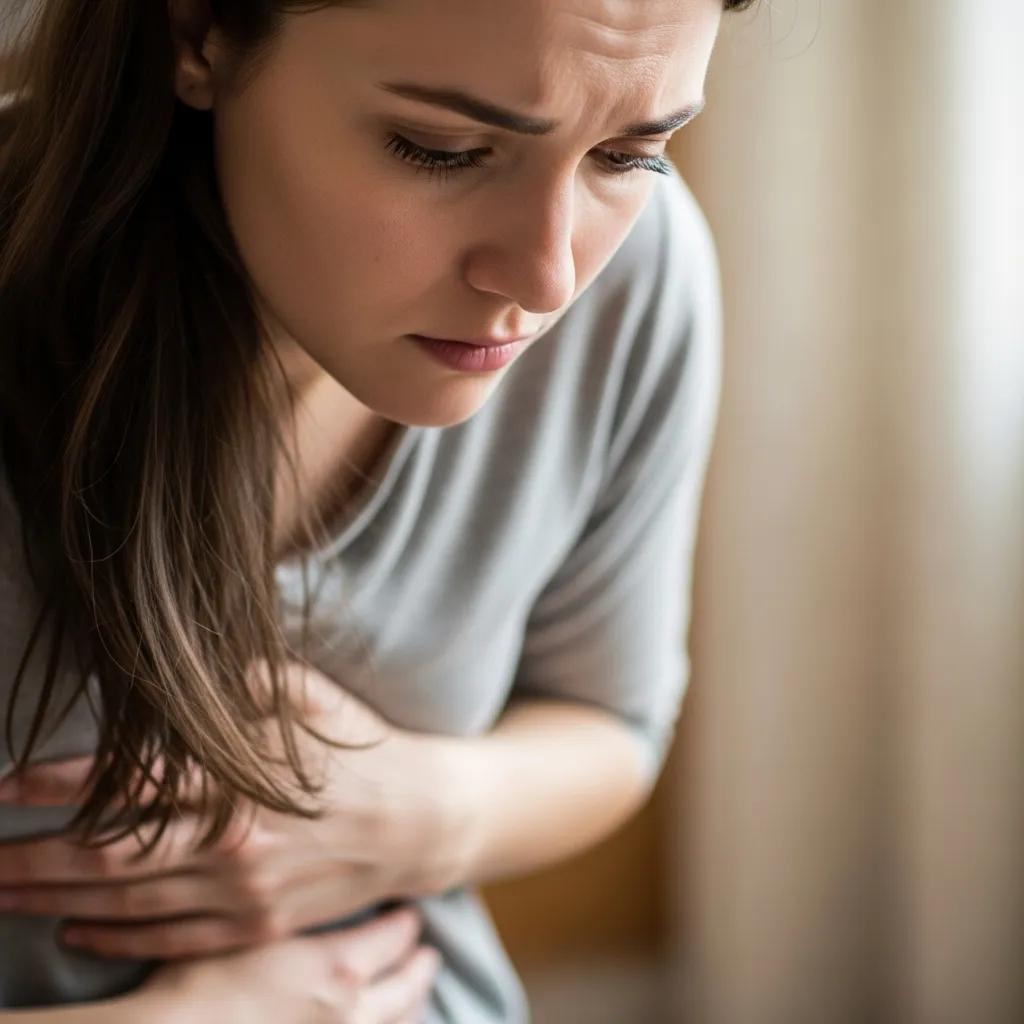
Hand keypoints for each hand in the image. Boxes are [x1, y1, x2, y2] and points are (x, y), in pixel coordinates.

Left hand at [0, 660, 474, 958]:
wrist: (420, 821)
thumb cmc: (360, 749)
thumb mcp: (310, 695)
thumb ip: (246, 681)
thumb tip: (184, 668)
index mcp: (241, 779)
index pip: (129, 784)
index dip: (55, 786)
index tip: (2, 784)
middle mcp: (234, 844)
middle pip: (108, 859)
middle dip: (29, 860)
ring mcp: (244, 895)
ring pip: (127, 906)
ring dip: (53, 903)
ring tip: (3, 894)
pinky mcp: (258, 927)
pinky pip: (172, 943)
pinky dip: (116, 941)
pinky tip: (76, 933)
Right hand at [140, 905, 439, 1023]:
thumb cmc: (197, 982)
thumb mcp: (248, 924)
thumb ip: (288, 899)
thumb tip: (310, 867)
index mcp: (339, 966)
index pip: (395, 937)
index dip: (405, 922)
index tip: (408, 910)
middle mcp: (351, 1014)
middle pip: (406, 989)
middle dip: (418, 967)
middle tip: (426, 954)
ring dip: (407, 1008)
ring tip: (411, 998)